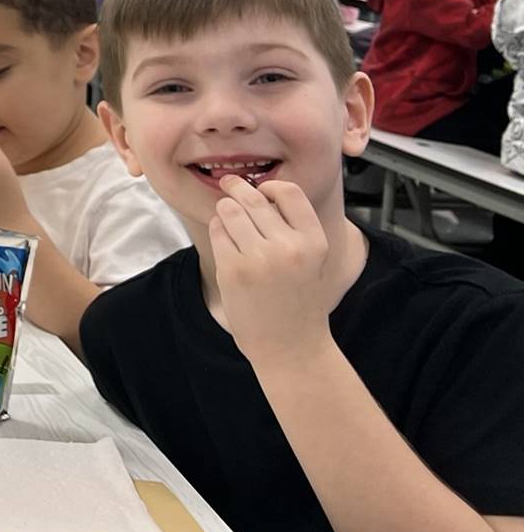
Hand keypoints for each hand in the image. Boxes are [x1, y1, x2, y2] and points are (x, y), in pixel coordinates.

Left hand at [209, 176, 333, 366]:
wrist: (290, 346)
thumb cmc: (299, 302)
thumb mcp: (313, 261)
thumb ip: (293, 228)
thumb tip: (260, 191)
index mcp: (314, 242)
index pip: (289, 192)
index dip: (270, 185)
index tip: (260, 188)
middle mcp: (289, 247)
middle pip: (253, 197)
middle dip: (237, 188)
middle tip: (230, 184)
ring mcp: (259, 258)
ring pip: (229, 210)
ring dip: (225, 210)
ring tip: (229, 221)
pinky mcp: (233, 269)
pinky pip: (217, 231)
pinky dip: (218, 230)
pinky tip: (226, 242)